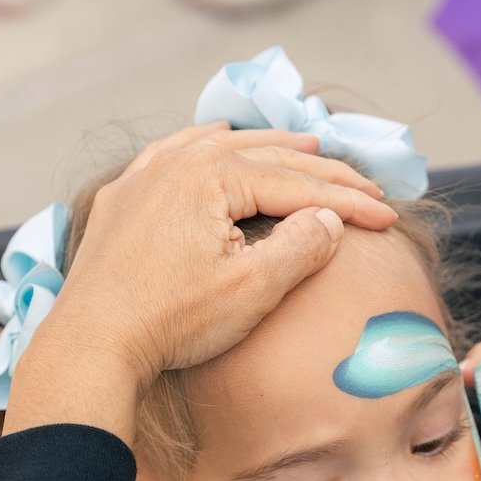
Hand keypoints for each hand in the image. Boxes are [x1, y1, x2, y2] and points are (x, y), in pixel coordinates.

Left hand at [3, 125, 397, 436]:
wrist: (92, 344)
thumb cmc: (173, 321)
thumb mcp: (252, 289)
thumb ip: (301, 247)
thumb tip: (330, 221)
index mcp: (214, 176)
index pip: (299, 184)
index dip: (349, 202)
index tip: (387, 217)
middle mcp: (178, 162)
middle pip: (267, 158)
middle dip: (322, 172)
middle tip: (367, 184)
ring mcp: (145, 177)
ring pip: (221, 146)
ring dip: (270, 146)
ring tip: (310, 144)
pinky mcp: (124, 200)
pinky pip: (174, 154)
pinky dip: (206, 144)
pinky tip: (214, 136)